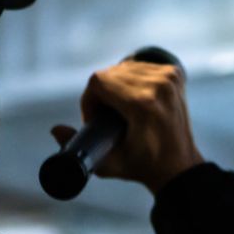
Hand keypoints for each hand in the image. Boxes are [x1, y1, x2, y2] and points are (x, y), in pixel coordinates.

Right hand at [51, 57, 206, 194]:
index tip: (95, 120)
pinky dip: (131, 80)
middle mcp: (159, 85)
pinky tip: (134, 100)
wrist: (178, 166)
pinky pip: (139, 66)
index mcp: (143, 104)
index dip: (89, 100)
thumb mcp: (107, 164)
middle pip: (109, 73)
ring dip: (115, 86)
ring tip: (120, 111)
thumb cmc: (142, 167)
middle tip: (107, 118)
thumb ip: (76, 148)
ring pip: (123, 67)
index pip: (99, 81)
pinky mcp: (175, 73)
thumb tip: (55, 130)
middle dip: (100, 94)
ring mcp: (170, 77)